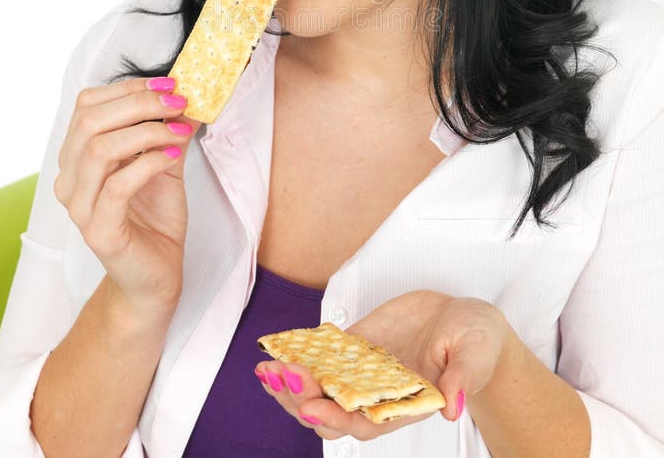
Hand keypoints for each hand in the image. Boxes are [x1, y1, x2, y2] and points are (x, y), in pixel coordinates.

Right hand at [54, 76, 200, 312]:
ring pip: (99, 149)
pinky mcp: (99, 231)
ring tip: (180, 131)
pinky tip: (173, 156)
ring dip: (147, 131)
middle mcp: (70, 180)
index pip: (87, 105)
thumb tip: (186, 95)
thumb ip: (168, 131)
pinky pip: (117, 186)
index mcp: (77, 157)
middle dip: (139, 104)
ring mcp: (80, 207)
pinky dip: (150, 162)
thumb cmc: (155, 219)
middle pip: (90, 122)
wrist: (156, 275)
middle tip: (178, 103)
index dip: (128, 88)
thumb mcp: (165, 163)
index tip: (168, 84)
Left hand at [254, 289, 510, 440]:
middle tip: (280, 376)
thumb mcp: (475, 357)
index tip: (312, 407)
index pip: (363, 423)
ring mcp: (363, 369)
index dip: (336, 418)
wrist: (467, 321)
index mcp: (405, 404)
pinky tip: (280, 347)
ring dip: (292, 381)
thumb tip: (452, 405)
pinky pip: (324, 353)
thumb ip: (463, 380)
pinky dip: (302, 352)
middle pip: (331, 409)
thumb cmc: (476, 344)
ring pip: (320, 386)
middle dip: (301, 398)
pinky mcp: (358, 345)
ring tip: (267, 370)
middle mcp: (378, 393)